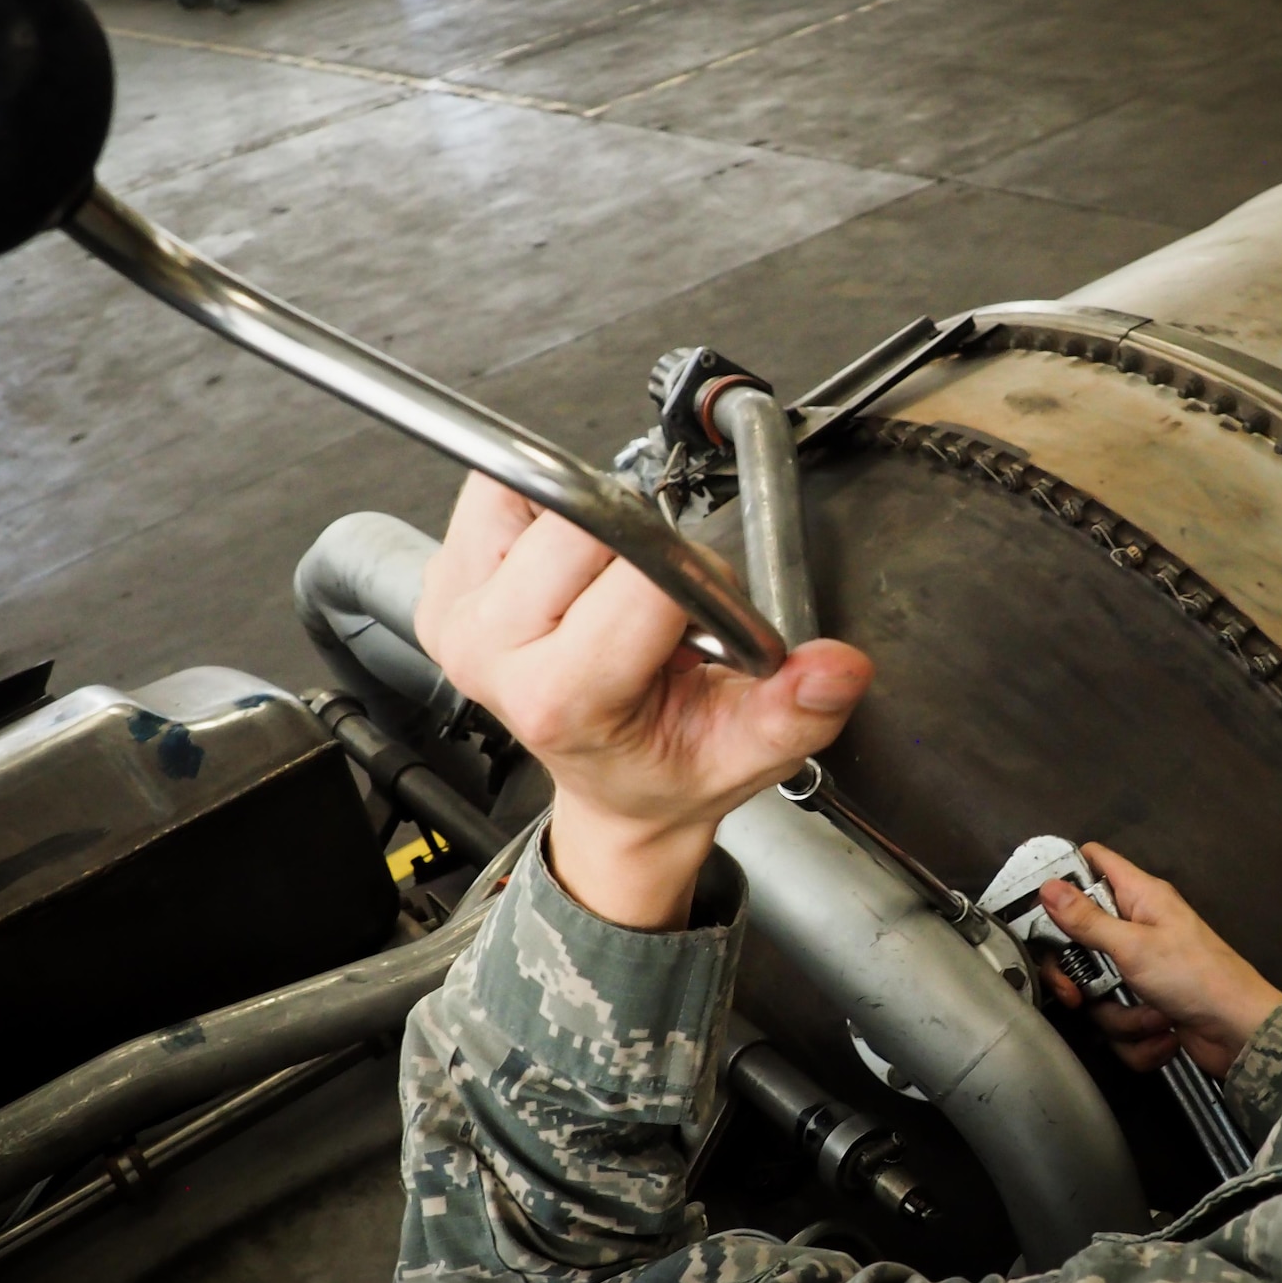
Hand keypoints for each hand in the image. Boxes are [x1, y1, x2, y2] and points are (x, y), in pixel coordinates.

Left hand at [415, 474, 873, 929]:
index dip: (695, 577)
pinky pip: (498, 493)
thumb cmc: (668, 763)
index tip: (703, 614)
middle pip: (583, 524)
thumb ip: (796, 708)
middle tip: (655, 604)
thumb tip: (838, 667)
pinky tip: (568, 571)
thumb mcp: (747, 752)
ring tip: (606, 590)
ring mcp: (457, 619)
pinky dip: (543, 514)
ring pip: (537, 497)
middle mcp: (492, 655)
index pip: (640, 578)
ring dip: (589, 526)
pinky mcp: (443, 584)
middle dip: (642, 545)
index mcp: (563, 699)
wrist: (611, 789)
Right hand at [1037, 844, 1281, 1076]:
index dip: (1063, 874)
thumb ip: (1086, 919)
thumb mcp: (1134, 945)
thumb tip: (1049, 887)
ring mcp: (1141, 969)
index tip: (1036, 902)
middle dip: (1078, 976)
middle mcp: (1138, 928)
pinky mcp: (1146, 1004)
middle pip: (1080, 939)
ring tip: (1151, 1016)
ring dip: (1118, 1014)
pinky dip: (1137, 1036)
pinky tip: (1162, 1034)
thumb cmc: (1198, 977)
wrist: (1242, 1035)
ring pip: (1097, 988)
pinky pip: (1118, 1020)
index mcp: (1140, 897)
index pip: (1093, 862)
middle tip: (1077, 991)